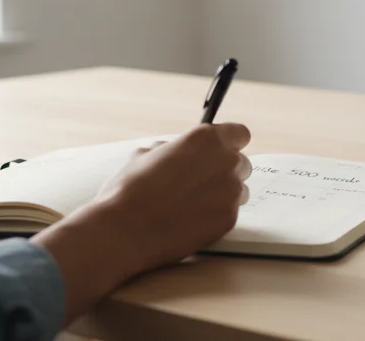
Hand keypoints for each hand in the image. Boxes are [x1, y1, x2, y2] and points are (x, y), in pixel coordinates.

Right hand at [33, 123, 251, 321]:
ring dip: (222, 194)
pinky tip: (191, 220)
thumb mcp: (146, 153)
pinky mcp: (229, 219)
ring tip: (192, 204)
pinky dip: (216, 215)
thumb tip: (179, 152)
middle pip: (241, 162)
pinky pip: (230, 212)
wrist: (124, 230)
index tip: (218, 152)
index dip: (228, 143)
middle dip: (224, 170)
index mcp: (206, 138)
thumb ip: (174, 148)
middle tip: (199, 183)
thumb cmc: (130, 189)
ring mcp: (230, 192)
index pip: (240, 134)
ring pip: (238, 189)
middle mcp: (225, 161)